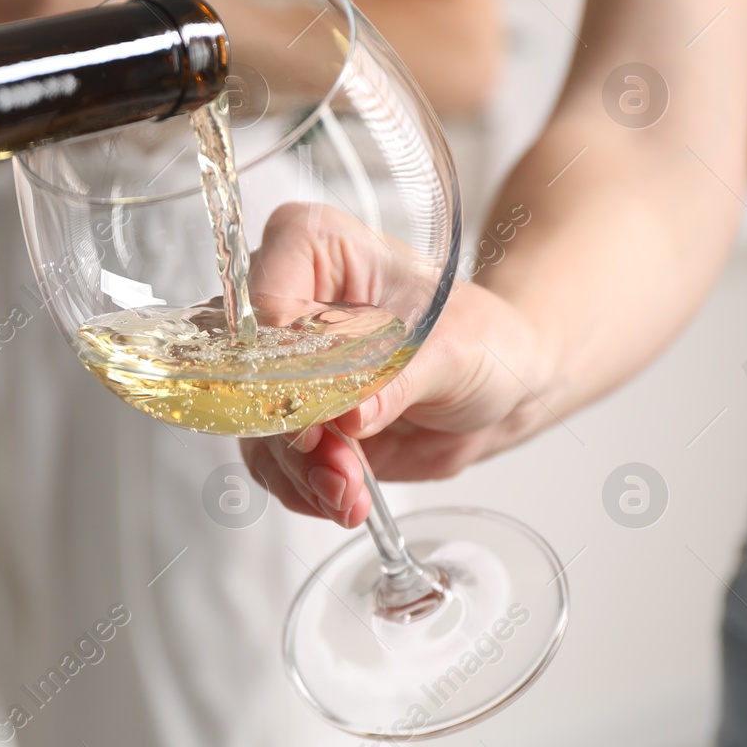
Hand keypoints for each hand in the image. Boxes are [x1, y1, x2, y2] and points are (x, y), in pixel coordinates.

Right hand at [237, 206, 549, 526]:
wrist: (499, 385)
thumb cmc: (482, 338)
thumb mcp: (453, 349)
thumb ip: (397, 380)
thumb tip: (349, 416)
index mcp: (313, 249)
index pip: (263, 302)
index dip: (282, 365)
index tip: (317, 415)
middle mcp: (282, 301)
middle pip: (247, 373)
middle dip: (291, 435)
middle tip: (339, 468)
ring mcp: (279, 364)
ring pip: (254, 425)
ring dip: (301, 471)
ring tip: (351, 494)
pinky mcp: (289, 417)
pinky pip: (270, 459)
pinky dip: (304, 487)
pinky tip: (343, 497)